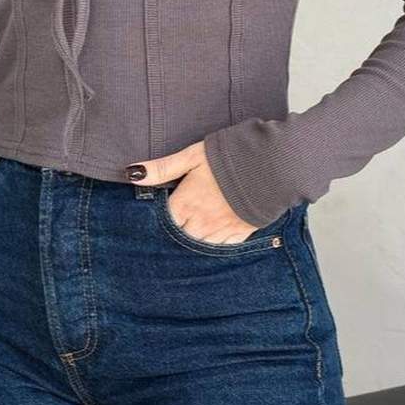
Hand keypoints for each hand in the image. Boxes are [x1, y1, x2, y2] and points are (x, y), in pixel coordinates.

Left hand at [125, 140, 261, 243]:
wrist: (271, 166)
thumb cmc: (230, 157)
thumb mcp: (192, 156)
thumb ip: (162, 168)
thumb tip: (133, 174)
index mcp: (186, 204)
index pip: (162, 222)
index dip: (157, 219)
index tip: (155, 217)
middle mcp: (200, 222)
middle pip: (178, 238)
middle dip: (174, 233)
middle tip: (174, 223)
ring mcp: (221, 231)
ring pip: (198, 246)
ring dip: (193, 239)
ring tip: (192, 230)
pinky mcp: (240, 233)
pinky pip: (222, 248)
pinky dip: (214, 244)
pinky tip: (212, 236)